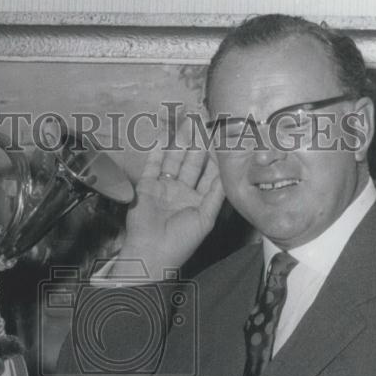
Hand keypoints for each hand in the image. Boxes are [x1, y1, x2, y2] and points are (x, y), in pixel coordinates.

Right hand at [116, 118, 224, 279]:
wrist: (151, 252)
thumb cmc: (181, 241)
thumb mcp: (206, 218)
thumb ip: (216, 194)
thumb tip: (229, 172)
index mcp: (198, 201)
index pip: (209, 174)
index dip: (214, 157)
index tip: (220, 138)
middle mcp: (181, 192)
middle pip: (191, 163)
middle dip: (197, 144)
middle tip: (203, 122)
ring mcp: (163, 188)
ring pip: (173, 160)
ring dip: (179, 142)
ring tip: (186, 122)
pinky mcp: (146, 187)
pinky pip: (152, 165)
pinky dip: (156, 151)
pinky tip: (163, 135)